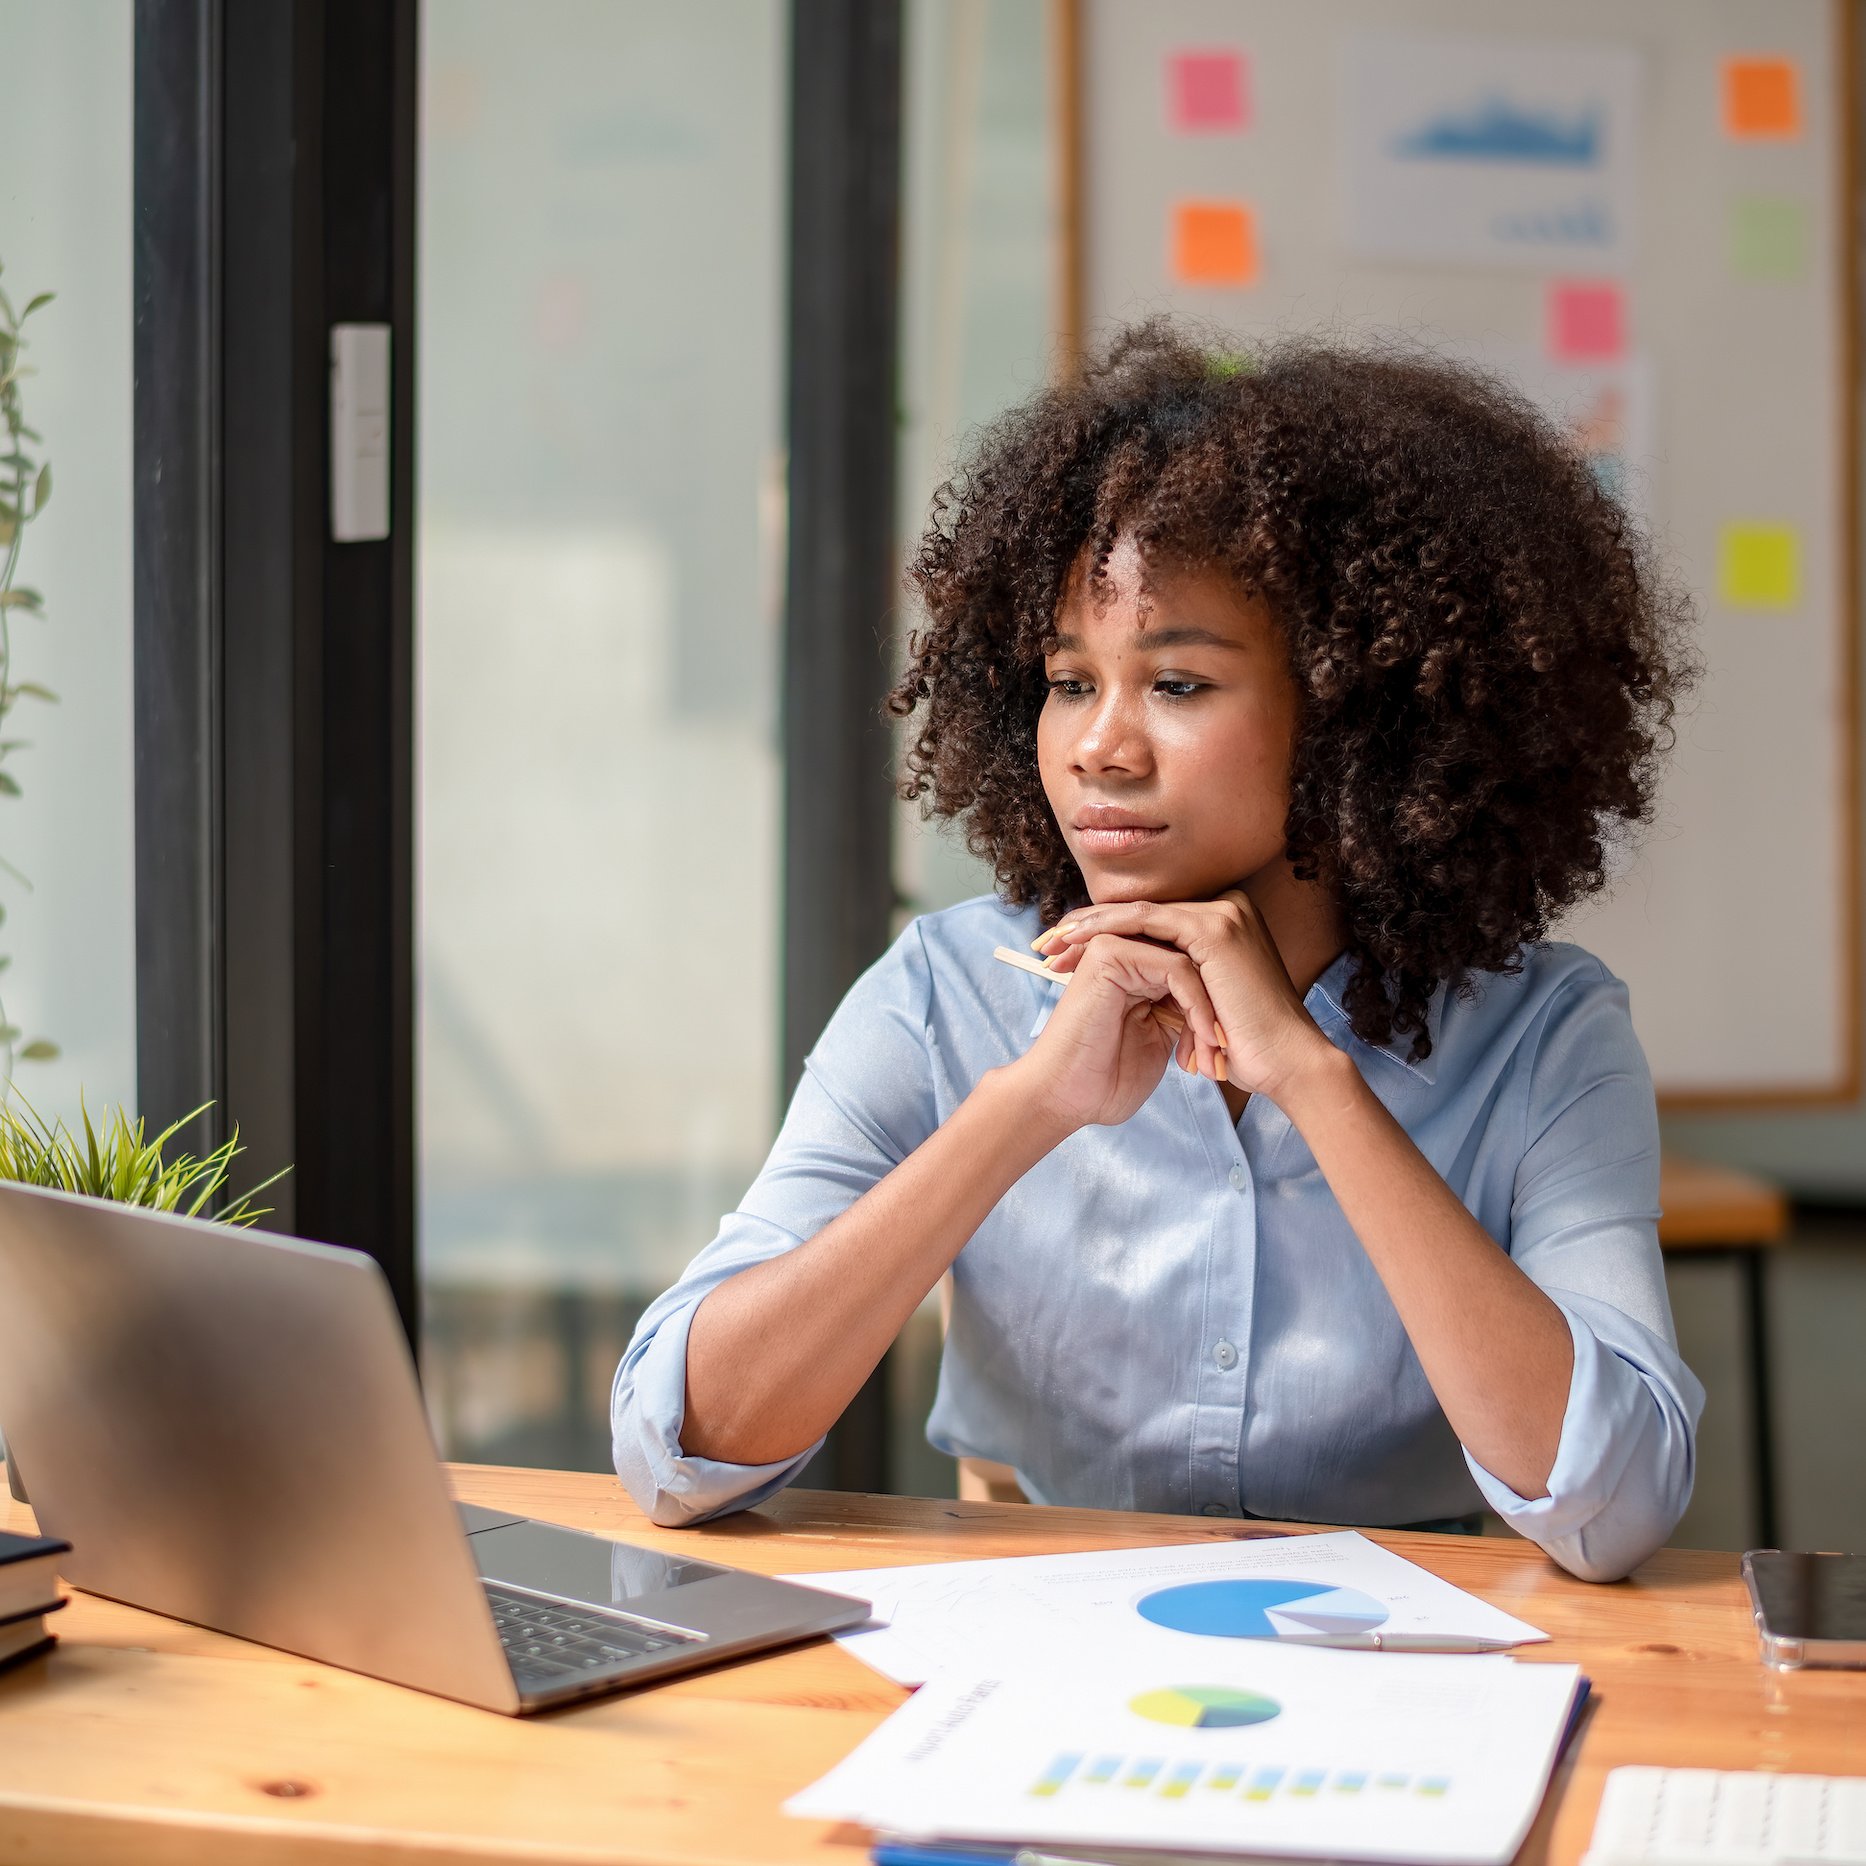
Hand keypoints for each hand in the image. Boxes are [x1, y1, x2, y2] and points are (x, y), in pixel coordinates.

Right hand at [1009, 931, 1227, 1135]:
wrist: (1068, 1098)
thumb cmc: (1110, 1078)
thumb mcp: (1162, 1038)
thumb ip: (1183, 1010)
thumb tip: (1224, 1000)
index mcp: (1133, 970)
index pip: (1192, 969)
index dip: (1214, 1009)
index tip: (1225, 1054)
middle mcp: (1123, 951)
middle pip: (1194, 962)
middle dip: (1214, 1012)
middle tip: (1221, 1056)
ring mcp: (1114, 947)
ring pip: (1190, 963)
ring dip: (1208, 1013)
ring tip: (1211, 1054)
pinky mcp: (1109, 953)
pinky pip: (1175, 968)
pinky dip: (1196, 1005)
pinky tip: (1200, 1039)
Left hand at [1036, 892, 1336, 1104]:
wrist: (1285, 1065)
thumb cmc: (1247, 1048)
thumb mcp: (1202, 1007)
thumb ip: (1177, 986)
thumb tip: (1139, 990)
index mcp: (1224, 926)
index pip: (1150, 923)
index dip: (1104, 935)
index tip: (1062, 953)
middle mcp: (1226, 909)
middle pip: (1140, 913)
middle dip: (1087, 927)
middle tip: (1044, 942)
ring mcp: (1222, 914)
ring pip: (1137, 912)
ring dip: (1089, 925)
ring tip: (1051, 942)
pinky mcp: (1213, 929)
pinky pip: (1146, 921)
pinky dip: (1107, 929)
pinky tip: (1076, 941)